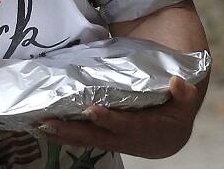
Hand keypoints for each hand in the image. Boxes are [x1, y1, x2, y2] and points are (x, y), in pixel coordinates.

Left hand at [36, 76, 201, 158]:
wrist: (168, 136)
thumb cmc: (174, 114)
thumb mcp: (184, 103)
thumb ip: (184, 94)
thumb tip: (178, 82)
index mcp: (145, 130)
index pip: (125, 125)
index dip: (109, 120)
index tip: (92, 110)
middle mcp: (124, 139)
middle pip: (96, 136)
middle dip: (73, 130)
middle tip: (50, 122)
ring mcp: (110, 140)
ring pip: (84, 139)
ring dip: (62, 134)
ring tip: (39, 125)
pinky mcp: (101, 138)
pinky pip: (80, 138)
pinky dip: (62, 134)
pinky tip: (42, 128)